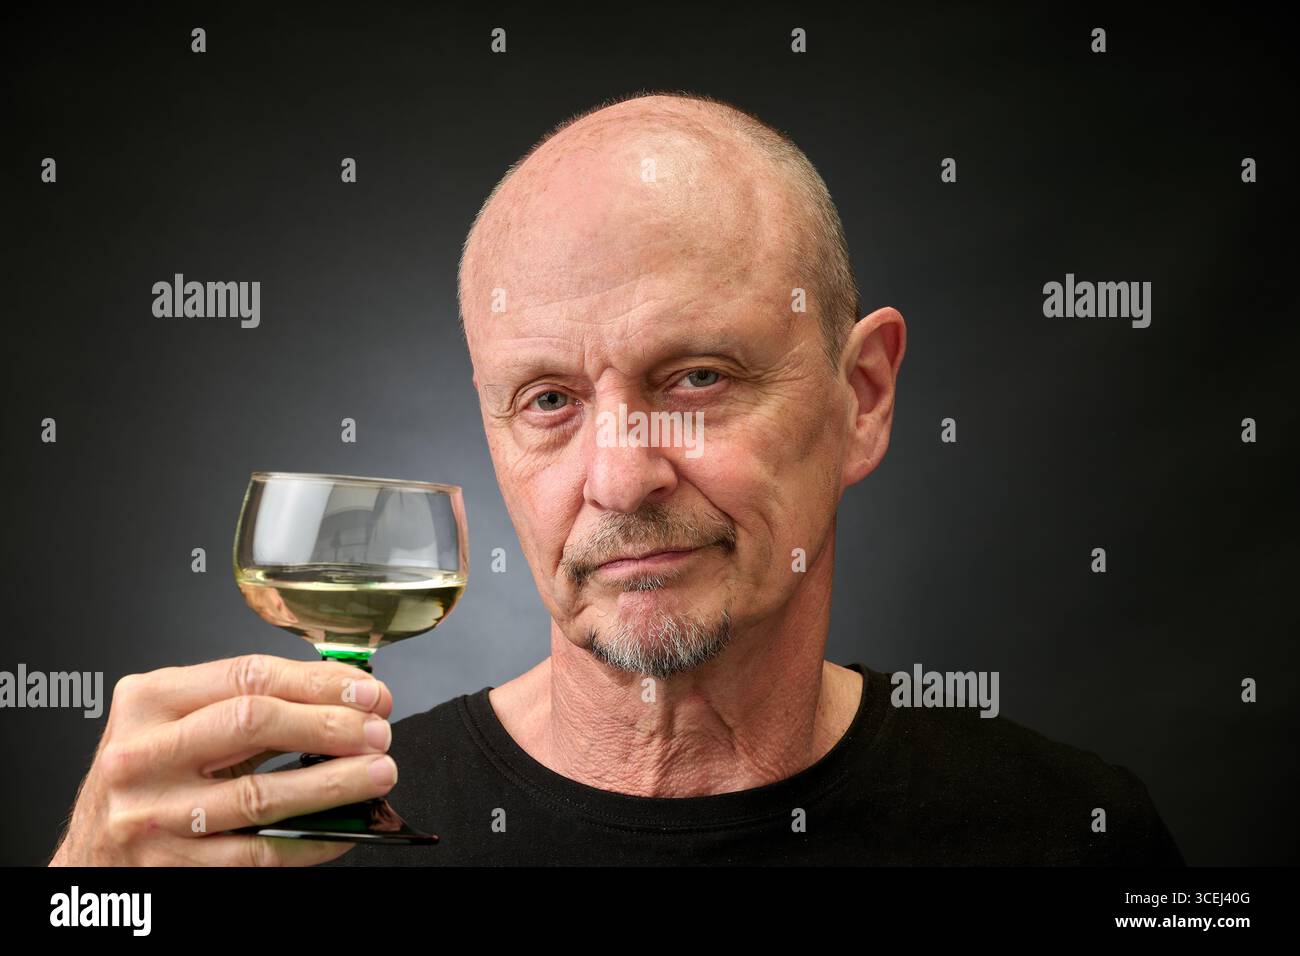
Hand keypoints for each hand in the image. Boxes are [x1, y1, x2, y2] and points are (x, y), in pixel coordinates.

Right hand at [48, 654, 397, 865]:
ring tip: (378, 772)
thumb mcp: (173, 724)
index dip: (318, 682)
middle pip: (255, 723)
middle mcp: (143, 754)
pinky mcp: (172, 865)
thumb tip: (340, 697)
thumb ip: (241, 704)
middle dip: (330, 724)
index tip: (366, 691)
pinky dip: (310, 839)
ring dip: (333, 783)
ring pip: (261, 793)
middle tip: (378, 730)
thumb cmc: (144, 778)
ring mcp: (155, 813)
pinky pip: (257, 852)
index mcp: (149, 701)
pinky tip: (344, 828)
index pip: (248, 676)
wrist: (90, 855)